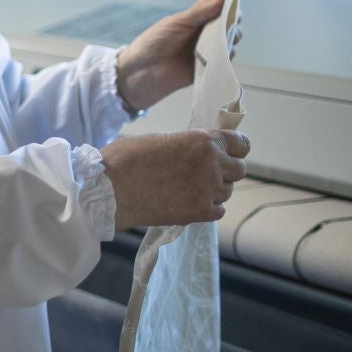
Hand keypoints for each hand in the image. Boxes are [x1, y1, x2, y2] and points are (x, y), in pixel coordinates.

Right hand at [100, 129, 249, 230]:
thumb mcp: (161, 139)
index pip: (242, 144)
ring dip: (214, 190)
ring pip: (227, 191)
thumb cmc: (126, 160)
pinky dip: (208, 207)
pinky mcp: (199, 212)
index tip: (227, 153)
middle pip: (239, 169)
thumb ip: (188, 145)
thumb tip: (198, 152)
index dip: (235, 148)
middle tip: (204, 174)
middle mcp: (213, 164)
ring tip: (190, 189)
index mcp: (204, 140)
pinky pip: (219, 210)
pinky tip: (190, 202)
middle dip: (226, 170)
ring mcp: (208, 190)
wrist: (109, 192)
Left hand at [114, 0, 233, 113]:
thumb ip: (201, 11)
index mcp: (196, 16)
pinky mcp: (209, 65)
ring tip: (226, 36)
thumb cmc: (154, 43)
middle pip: (229, 19)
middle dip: (234, 18)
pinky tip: (224, 51)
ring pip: (230, 38)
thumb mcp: (178, 23)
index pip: (218, 2)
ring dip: (232, 35)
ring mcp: (208, 48)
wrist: (142, 72)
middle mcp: (205, 30)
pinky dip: (228, 54)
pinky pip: (226, 58)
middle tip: (232, 20)